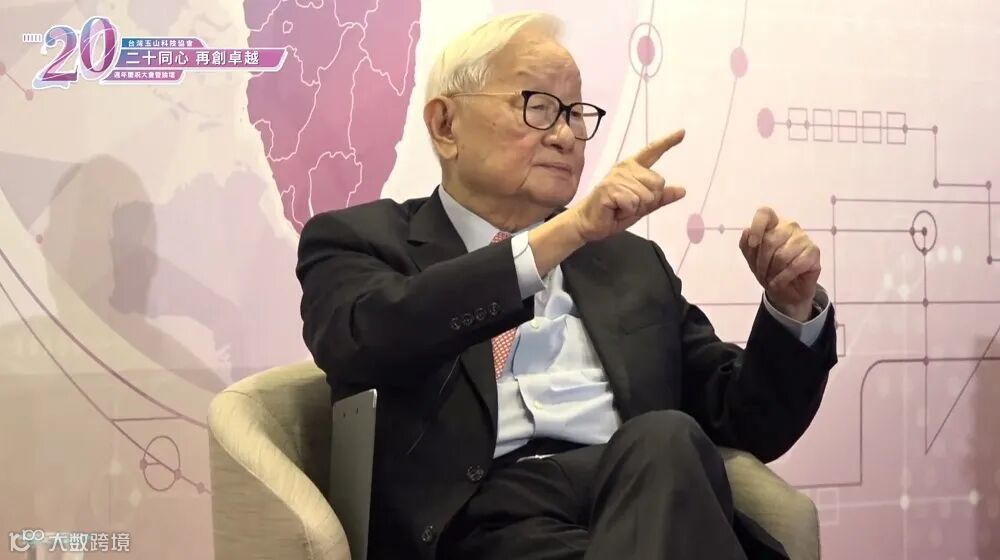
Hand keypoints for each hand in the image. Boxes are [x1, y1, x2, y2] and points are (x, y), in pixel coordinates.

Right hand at [570, 129, 686, 242]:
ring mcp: (617, 177)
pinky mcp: (610, 188)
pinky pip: (633, 203)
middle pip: (658, 183)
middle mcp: (626, 168)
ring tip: (620, 208)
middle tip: (629, 205)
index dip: (668, 142)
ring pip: (646, 196)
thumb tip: (682, 190)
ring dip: (636, 208)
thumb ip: (660, 198)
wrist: (589, 223)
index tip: (682, 132)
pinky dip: (627, 211)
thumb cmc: (614, 212)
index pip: (653, 152)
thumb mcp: (642, 206)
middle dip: (648, 201)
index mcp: (633, 168)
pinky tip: (615, 209)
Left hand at [739, 207, 819, 320]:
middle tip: (762, 273)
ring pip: (782, 255)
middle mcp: (789, 226)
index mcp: (773, 223)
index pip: (765, 213)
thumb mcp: (752, 258)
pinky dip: (783, 278)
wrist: (785, 290)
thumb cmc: (768, 270)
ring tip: (771, 278)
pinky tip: (779, 283)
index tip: (752, 244)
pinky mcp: (814, 251)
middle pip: (770, 240)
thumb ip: (746, 244)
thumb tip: (747, 231)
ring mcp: (803, 237)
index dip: (757, 227)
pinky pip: (795, 265)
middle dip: (761, 262)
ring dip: (773, 272)